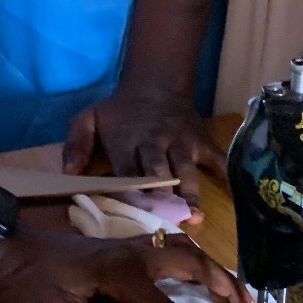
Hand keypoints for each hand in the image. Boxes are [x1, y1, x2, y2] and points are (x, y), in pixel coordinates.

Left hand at [0, 224, 247, 302]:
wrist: (9, 246)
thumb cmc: (28, 283)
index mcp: (121, 274)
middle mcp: (134, 254)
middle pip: (193, 264)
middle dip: (226, 287)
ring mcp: (132, 245)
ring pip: (186, 250)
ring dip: (214, 270)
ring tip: (236, 295)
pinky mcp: (127, 246)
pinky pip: (173, 247)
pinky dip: (197, 260)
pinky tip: (202, 276)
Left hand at [65, 89, 223, 208]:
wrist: (156, 82)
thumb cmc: (120, 110)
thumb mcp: (88, 118)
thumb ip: (75, 144)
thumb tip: (68, 174)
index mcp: (126, 143)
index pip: (127, 171)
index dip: (130, 193)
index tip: (132, 215)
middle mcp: (155, 144)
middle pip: (159, 172)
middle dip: (162, 196)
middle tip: (165, 220)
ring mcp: (181, 143)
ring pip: (186, 170)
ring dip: (190, 193)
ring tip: (194, 216)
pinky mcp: (202, 142)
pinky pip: (217, 159)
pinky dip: (226, 176)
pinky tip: (234, 196)